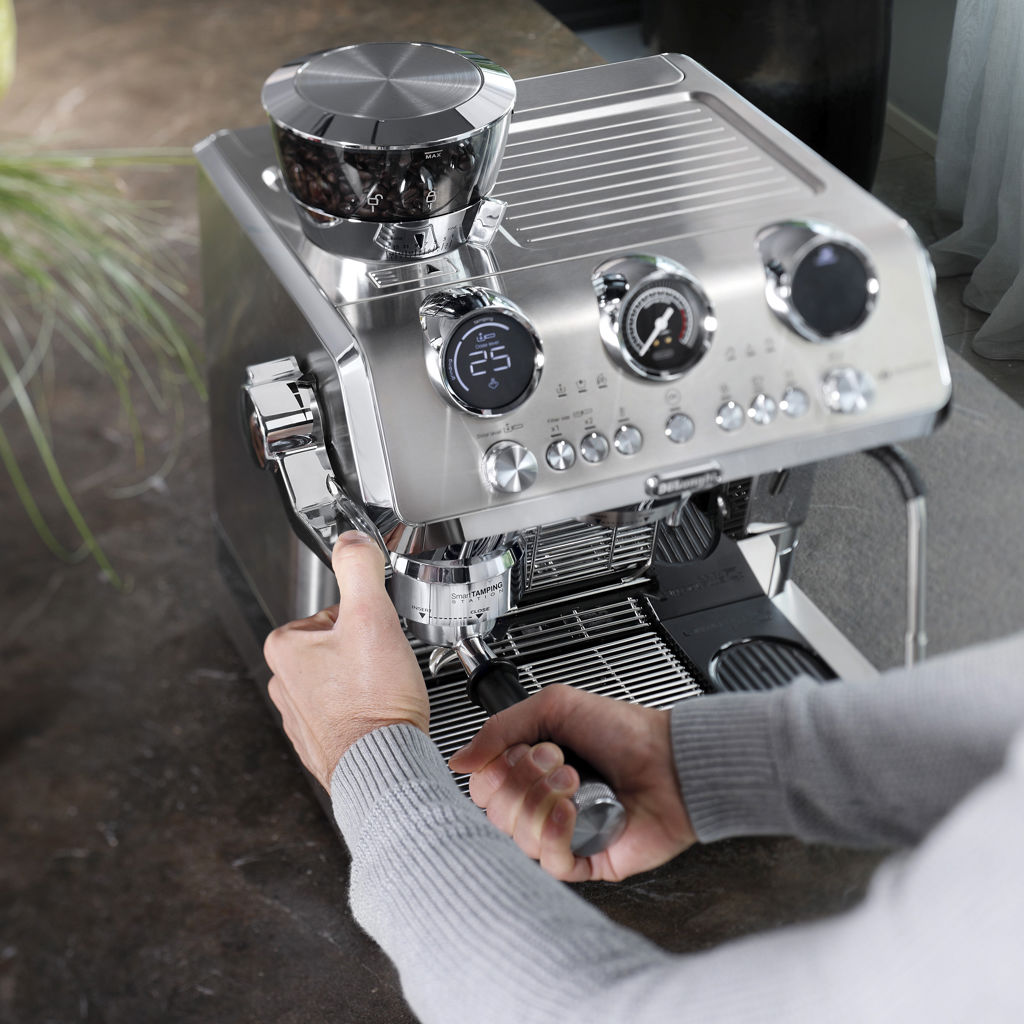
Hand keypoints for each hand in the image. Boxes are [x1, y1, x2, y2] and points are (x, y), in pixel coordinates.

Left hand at [264, 532, 428, 788]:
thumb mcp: (372, 616)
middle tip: (385, 668)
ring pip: (343, 680)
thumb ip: (359, 567)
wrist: (384, 768)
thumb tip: (351, 538)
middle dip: (366, 653)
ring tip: (384, 694)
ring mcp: (300, 717)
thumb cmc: (375, 702)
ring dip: (366, 684)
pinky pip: (346, 715)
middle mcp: (284, 684)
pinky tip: (380, 717)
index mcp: (285, 648)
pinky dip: (365, 713)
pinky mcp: (319, 745)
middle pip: (338, 646)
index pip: (333, 612)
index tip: (379, 639)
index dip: (366, 620)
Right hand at [449, 685, 695, 881]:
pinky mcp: (583, 861)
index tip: (527, 750)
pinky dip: (558, 831)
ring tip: (576, 781)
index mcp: (530, 771)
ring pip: (518, 836)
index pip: (483, 786)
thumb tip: (460, 760)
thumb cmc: (623, 731)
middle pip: (495, 812)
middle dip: (526, 780)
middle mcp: (541, 805)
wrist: (672, 760)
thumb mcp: (553, 706)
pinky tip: (575, 811)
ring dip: (546, 800)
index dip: (497, 770)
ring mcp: (561, 835)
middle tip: (560, 762)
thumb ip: (499, 728)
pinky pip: (549, 861)